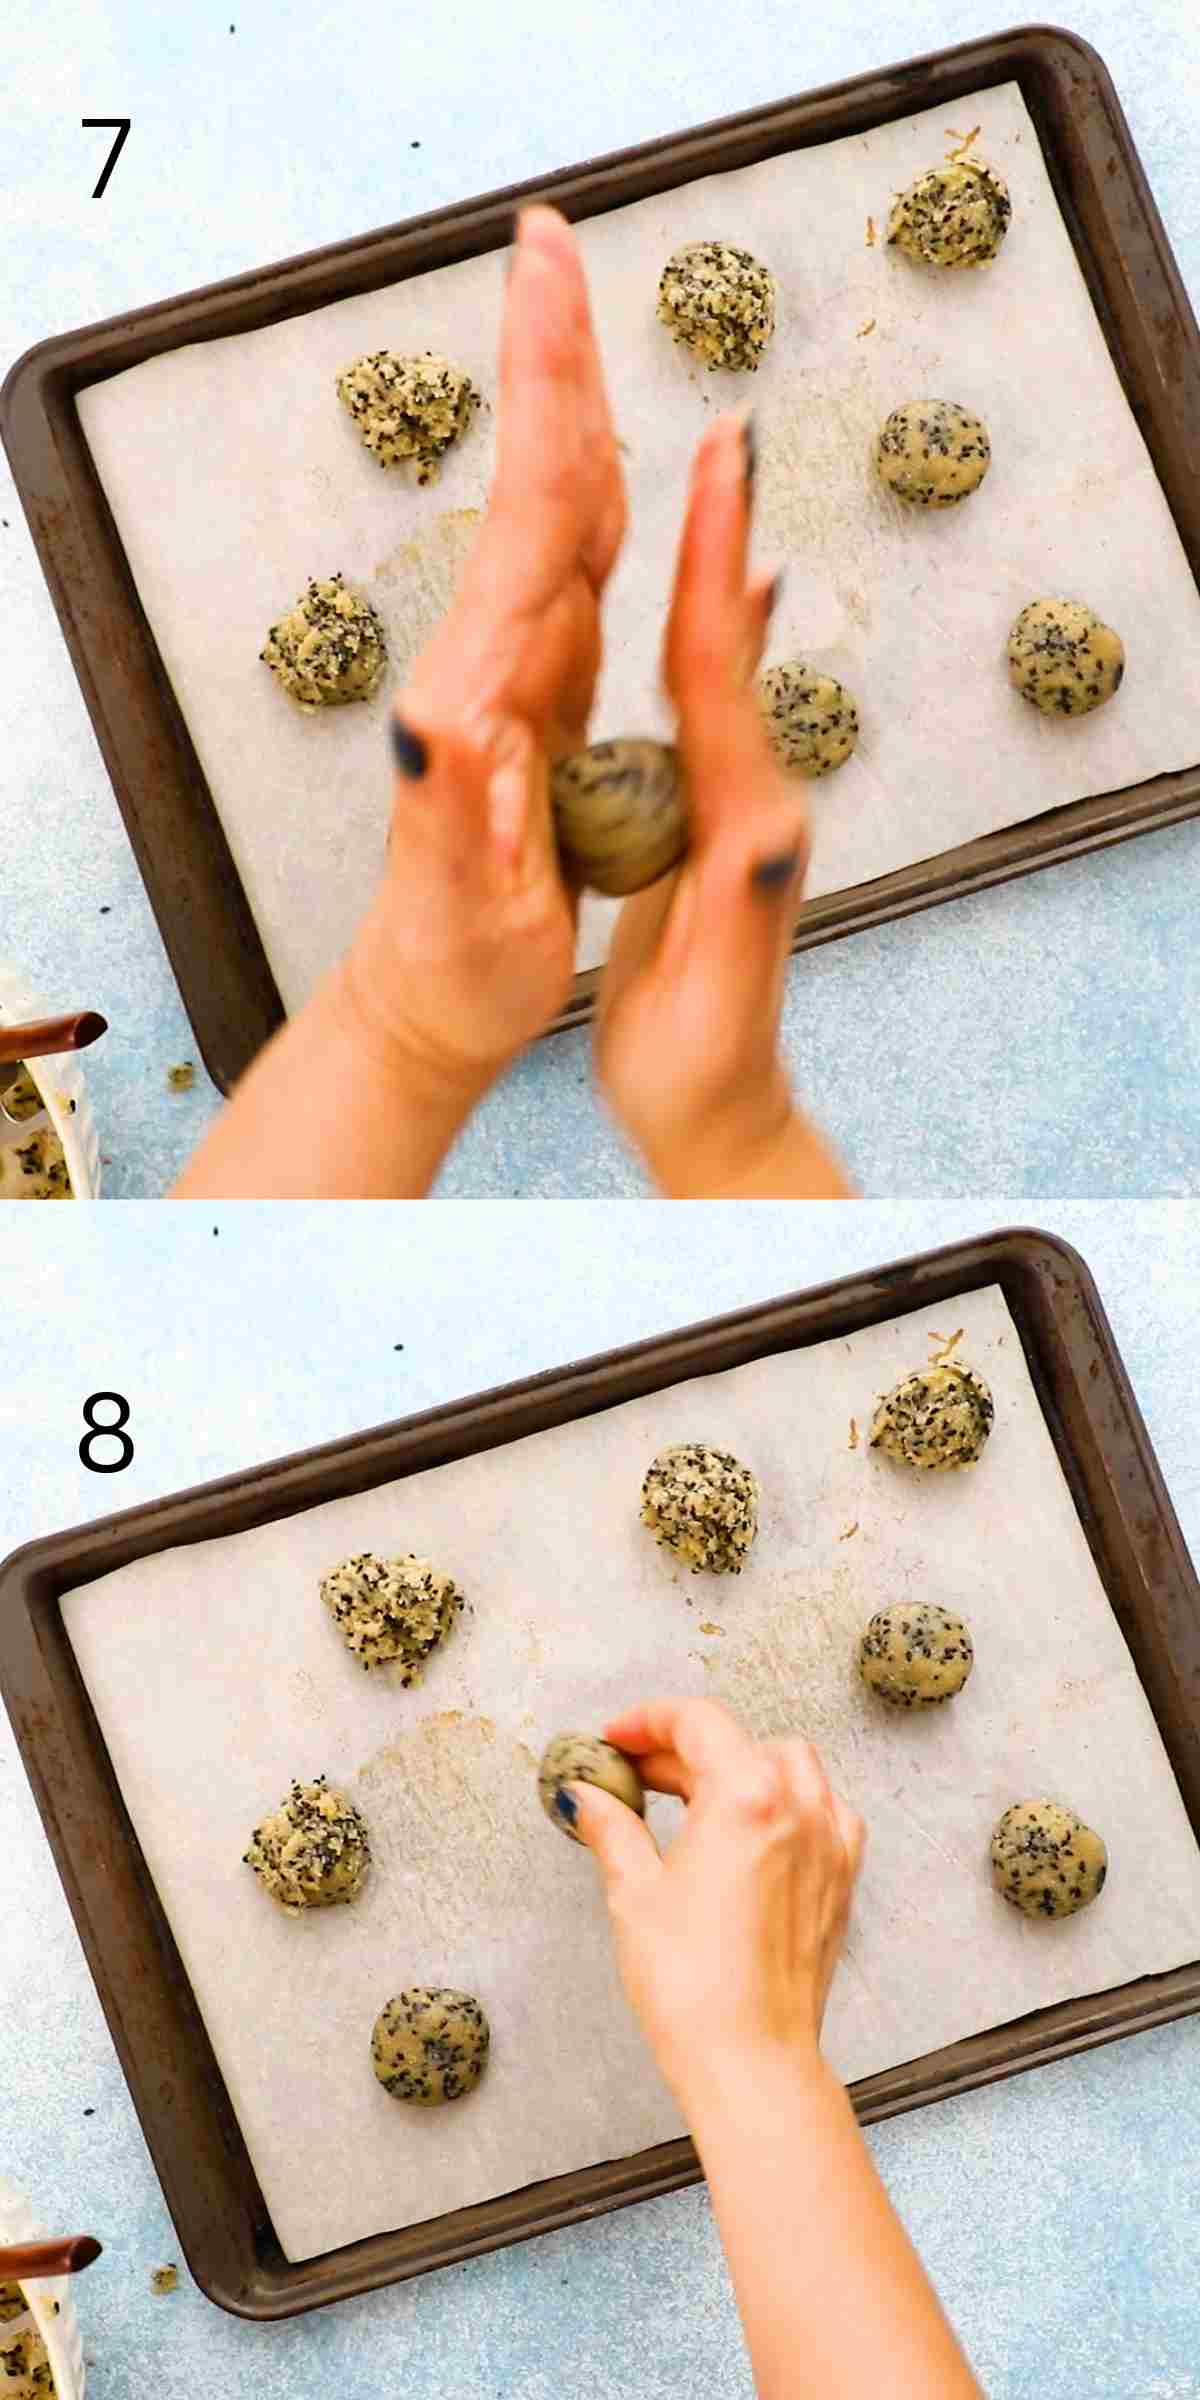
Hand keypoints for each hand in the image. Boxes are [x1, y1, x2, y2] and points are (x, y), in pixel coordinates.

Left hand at [345, 203, 626, 1090]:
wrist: (427, 999)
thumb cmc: (454, 962)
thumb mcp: (458, 910)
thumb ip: (449, 822)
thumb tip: (436, 730)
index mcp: (489, 687)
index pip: (535, 518)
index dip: (552, 398)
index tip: (546, 288)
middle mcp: (498, 658)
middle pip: (541, 483)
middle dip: (548, 359)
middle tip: (546, 242)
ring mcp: (519, 671)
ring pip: (560, 514)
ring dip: (569, 406)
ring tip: (570, 306)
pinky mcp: (541, 697)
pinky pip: (583, 577)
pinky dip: (603, 498)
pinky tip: (620, 460)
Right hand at [571, 1696, 864, 2115]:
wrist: (752, 2061)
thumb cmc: (694, 1986)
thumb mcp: (634, 1894)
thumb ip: (611, 1828)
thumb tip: (585, 1796)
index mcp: (747, 1795)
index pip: (698, 1722)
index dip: (648, 1721)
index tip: (616, 1740)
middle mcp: (799, 1807)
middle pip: (741, 1742)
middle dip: (684, 1748)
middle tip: (637, 1774)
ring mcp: (829, 1842)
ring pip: (790, 1767)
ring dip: (740, 1766)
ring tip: (692, 1798)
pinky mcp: (842, 1879)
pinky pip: (823, 1810)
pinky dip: (788, 1802)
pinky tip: (754, 1830)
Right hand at [594, 415, 848, 1195]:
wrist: (720, 1110)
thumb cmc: (700, 1064)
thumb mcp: (711, 996)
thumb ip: (738, 913)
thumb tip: (763, 837)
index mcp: (746, 823)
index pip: (721, 679)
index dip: (712, 574)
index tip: (718, 478)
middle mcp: (755, 797)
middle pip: (729, 646)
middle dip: (722, 535)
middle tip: (724, 436)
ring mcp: (735, 803)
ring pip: (717, 664)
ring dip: (711, 566)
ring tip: (712, 479)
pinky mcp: (707, 819)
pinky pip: (699, 704)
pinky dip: (697, 633)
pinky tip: (700, 600)